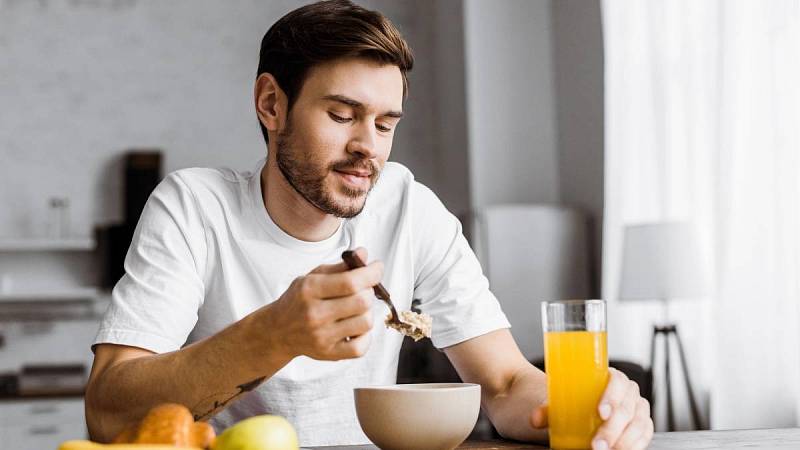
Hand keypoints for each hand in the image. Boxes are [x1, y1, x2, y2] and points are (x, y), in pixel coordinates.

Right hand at [253, 247, 382, 360]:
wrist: (277, 331)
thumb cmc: (299, 300)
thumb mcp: (313, 277)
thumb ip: (340, 266)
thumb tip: (364, 254)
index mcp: (310, 290)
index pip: (350, 282)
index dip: (371, 273)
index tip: (377, 267)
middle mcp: (315, 314)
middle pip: (362, 302)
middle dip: (369, 291)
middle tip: (363, 289)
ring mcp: (322, 336)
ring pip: (366, 322)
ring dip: (367, 312)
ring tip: (357, 308)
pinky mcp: (329, 354)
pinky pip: (361, 347)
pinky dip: (365, 336)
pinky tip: (355, 327)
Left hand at [529, 368, 653, 449]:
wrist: (581, 407)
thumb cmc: (573, 400)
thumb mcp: (559, 401)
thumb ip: (548, 410)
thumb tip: (535, 419)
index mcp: (610, 377)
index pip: (617, 381)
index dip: (612, 396)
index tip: (600, 413)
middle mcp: (628, 392)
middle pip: (627, 408)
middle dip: (612, 430)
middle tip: (596, 445)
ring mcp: (637, 409)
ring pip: (638, 424)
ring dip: (623, 442)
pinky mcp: (641, 425)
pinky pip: (644, 435)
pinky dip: (635, 445)